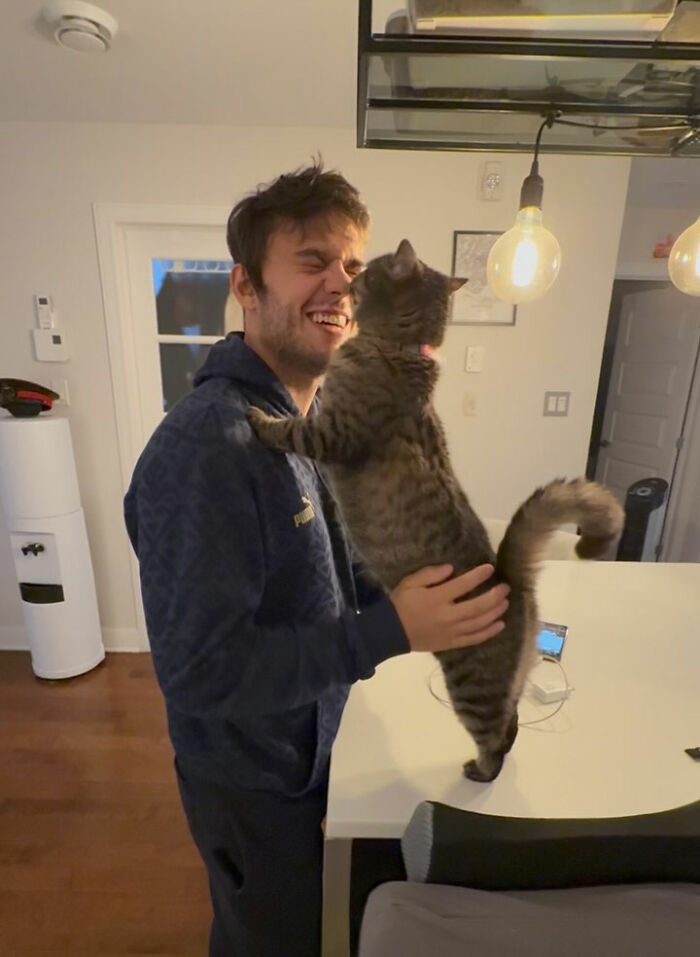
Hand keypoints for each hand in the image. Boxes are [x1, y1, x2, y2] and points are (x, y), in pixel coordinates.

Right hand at [390, 564, 508, 652]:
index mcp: (437, 598)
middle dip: (494, 596)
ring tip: (505, 603)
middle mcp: (447, 615)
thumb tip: (451, 568)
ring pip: (479, 623)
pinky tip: (500, 625)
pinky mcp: (451, 643)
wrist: (390, 631)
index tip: (490, 568)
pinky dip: (488, 632)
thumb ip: (430, 574)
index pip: (463, 585)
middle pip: (477, 606)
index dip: (478, 576)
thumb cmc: (400, 603)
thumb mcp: (410, 582)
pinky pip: (474, 639)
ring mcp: (451, 631)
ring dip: (495, 612)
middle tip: (506, 587)